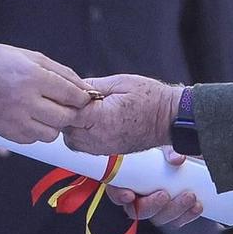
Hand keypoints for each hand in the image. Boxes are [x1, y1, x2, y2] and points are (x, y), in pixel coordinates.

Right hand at [0, 43, 90, 143]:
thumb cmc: (0, 62)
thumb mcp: (32, 57)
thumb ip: (62, 73)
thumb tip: (85, 89)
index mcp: (34, 78)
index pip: (72, 95)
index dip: (82, 98)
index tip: (83, 97)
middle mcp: (26, 101)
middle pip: (65, 117)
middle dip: (71, 112)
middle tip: (66, 105)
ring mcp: (16, 120)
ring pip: (52, 133)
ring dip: (54, 124)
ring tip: (45, 111)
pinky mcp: (8, 133)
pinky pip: (34, 139)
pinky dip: (37, 131)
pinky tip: (30, 118)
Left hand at [63, 74, 179, 156]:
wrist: (170, 119)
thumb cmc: (151, 98)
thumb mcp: (119, 82)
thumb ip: (92, 85)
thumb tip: (72, 86)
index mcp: (102, 118)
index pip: (68, 112)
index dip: (63, 100)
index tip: (63, 91)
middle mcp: (100, 137)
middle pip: (65, 128)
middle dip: (64, 113)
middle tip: (71, 98)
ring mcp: (102, 147)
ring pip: (71, 140)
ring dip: (71, 125)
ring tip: (82, 109)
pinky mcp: (106, 151)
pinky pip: (83, 145)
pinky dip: (80, 133)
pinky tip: (88, 120)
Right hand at [107, 149, 205, 229]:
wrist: (190, 156)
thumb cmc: (167, 148)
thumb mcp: (164, 143)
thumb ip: (168, 148)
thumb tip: (177, 158)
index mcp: (128, 178)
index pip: (115, 190)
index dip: (119, 195)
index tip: (129, 195)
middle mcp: (139, 194)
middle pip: (137, 210)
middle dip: (151, 205)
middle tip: (164, 195)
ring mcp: (156, 204)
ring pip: (159, 217)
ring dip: (174, 210)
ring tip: (189, 197)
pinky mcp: (172, 211)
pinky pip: (176, 220)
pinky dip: (187, 215)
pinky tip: (196, 206)